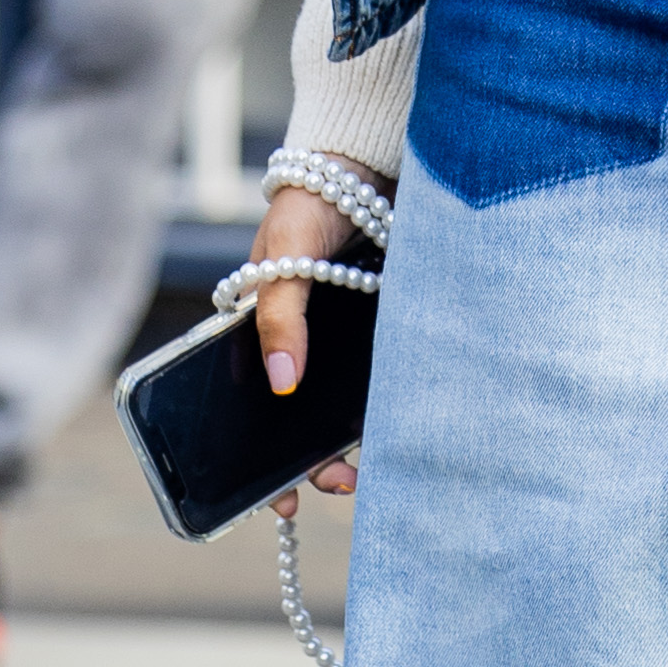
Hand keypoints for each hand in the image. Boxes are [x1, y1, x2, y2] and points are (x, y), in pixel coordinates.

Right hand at [248, 172, 382, 500]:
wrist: (366, 164)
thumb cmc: (309, 207)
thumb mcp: (283, 260)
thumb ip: (279, 317)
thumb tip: (283, 384)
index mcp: (267, 336)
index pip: (259, 413)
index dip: (266, 462)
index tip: (280, 502)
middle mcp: (308, 347)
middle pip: (306, 424)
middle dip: (317, 463)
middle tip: (339, 483)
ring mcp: (348, 344)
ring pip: (348, 410)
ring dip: (356, 444)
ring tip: (369, 468)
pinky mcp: (388, 332)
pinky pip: (388, 379)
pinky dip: (396, 407)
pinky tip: (408, 430)